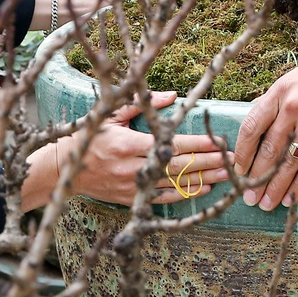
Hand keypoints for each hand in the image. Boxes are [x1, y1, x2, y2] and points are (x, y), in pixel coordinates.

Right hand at [66, 93, 226, 206]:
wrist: (65, 169)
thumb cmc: (90, 135)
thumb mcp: (112, 114)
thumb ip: (143, 104)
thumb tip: (173, 96)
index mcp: (128, 144)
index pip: (170, 143)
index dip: (196, 143)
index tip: (217, 140)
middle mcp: (131, 168)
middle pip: (177, 166)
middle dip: (207, 163)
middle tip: (232, 160)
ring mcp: (131, 187)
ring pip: (173, 185)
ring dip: (201, 180)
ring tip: (225, 175)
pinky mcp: (130, 200)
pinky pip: (162, 200)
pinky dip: (183, 195)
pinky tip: (202, 189)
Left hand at [231, 50, 297, 211]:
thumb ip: (280, 97)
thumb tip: (258, 116)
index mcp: (281, 90)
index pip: (251, 124)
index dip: (242, 151)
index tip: (238, 169)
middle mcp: (293, 106)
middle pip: (267, 148)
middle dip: (256, 177)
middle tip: (248, 196)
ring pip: (286, 162)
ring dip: (274, 187)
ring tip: (265, 204)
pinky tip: (290, 199)